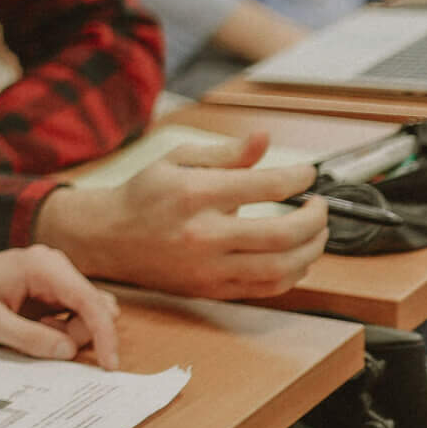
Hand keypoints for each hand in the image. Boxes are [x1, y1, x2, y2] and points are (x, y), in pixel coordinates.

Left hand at [0, 247, 123, 368]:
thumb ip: (28, 337)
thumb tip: (68, 351)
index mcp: (42, 266)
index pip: (90, 301)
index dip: (104, 334)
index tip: (109, 365)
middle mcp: (55, 266)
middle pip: (94, 308)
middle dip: (77, 335)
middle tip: (36, 340)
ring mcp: (55, 278)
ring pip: (87, 314)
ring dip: (68, 333)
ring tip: (28, 330)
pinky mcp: (52, 291)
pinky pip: (74, 316)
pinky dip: (62, 331)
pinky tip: (34, 328)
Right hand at [36, 134, 326, 298]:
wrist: (107, 237)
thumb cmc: (143, 195)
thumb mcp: (177, 160)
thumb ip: (227, 153)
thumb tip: (264, 138)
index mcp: (194, 193)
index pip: (266, 185)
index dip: (299, 178)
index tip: (307, 175)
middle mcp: (202, 233)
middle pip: (283, 233)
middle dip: (316, 219)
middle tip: (319, 207)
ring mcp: (207, 266)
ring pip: (282, 267)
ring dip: (312, 249)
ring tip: (315, 233)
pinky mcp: (211, 288)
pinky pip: (267, 288)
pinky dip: (293, 274)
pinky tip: (295, 257)